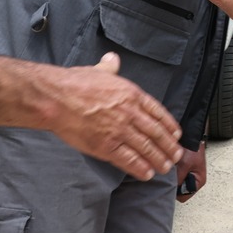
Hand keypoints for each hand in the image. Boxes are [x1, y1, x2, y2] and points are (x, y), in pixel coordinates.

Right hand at [45, 53, 183, 180]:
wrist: (57, 99)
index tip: (176, 134)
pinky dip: (140, 168)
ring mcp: (119, 131)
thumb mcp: (98, 71)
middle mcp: (130, 113)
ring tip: (165, 167)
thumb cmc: (75, 83)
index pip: (158, 112)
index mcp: (131, 94)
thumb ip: (109, 67)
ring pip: (146, 148)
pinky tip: (147, 173)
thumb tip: (112, 59)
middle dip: (168, 146)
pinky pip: (128, 160)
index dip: (169, 125)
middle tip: (176, 156)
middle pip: (156, 133)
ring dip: (158, 160)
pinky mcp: (106, 146)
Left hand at [174, 143, 207, 202]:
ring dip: (172, 179)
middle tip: (170, 176)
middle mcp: (194, 180)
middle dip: (173, 185)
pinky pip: (174, 178)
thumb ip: (178, 178)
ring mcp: (188, 176)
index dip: (176, 192)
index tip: (171, 184)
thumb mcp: (185, 164)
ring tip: (171, 169)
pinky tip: (170, 167)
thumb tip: (170, 188)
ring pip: (176, 185)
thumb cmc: (193, 148)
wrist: (191, 137)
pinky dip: (171, 174)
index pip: (184, 197)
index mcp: (199, 181)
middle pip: (179, 192)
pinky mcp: (183, 171)